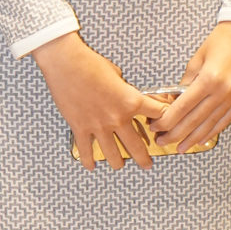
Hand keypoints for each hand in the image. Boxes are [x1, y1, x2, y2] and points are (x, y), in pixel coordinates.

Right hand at [31, 31, 165, 170]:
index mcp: (131, 101)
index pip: (157, 114)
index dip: (163, 118)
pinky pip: (86, 150)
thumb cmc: (90, 63)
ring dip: (118, 162)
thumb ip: (122, 88)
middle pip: (137, 145)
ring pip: (113, 154)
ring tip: (120, 165)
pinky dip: (88, 161)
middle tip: (147, 164)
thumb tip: (122, 91)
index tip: (164, 123)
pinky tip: (91, 166)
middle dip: (144, 158)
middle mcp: (118, 118)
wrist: (66, 64)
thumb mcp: (116, 73)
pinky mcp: (80, 128)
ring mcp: (98, 126)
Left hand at [153, 21, 230, 149]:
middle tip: (161, 141)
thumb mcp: (196, 59)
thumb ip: (185, 82)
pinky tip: (201, 140)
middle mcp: (223, 90)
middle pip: (195, 120)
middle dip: (176, 133)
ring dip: (193, 138)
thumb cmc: (219, 41)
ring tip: (179, 147)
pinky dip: (212, 132)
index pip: (183, 106)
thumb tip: (173, 102)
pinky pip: (225, 120)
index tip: (156, 127)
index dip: (168, 120)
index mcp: (209, 78)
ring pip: (209, 124)